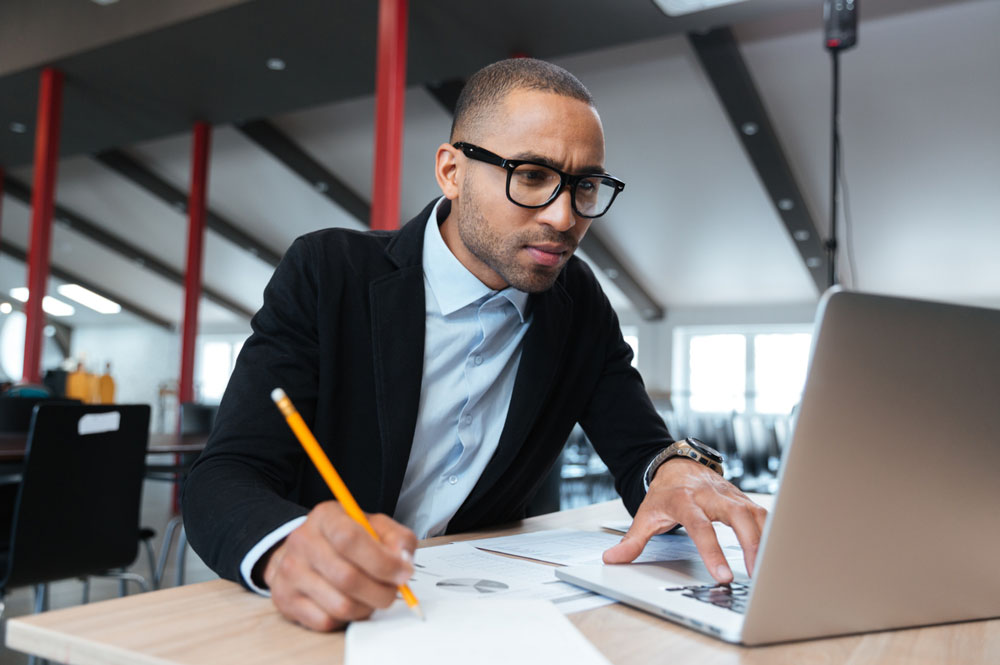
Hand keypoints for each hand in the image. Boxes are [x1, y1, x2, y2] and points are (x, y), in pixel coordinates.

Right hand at [262, 501, 416, 630]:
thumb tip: (403, 562)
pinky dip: (346, 619)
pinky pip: (326, 621)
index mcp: (326, 516)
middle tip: (393, 591)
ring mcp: (290, 572)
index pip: (350, 539)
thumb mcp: (373, 526)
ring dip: (366, 607)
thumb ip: (397, 538)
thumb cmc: (345, 539)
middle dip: (381, 591)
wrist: (303, 551)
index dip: (382, 561)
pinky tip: (351, 603)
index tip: (403, 572)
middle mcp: (302, 541)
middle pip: (347, 577)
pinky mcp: (285, 599)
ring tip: (372, 597)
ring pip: (340, 605)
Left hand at [602, 458, 767, 583]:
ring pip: (755, 513)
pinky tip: (777, 553)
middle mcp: (711, 495)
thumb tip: (612, 560)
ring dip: (766, 540)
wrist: (677, 465)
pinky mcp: (742, 499)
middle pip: (737, 516)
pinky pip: (763, 514)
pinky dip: (773, 532)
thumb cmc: (664, 493)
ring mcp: (729, 495)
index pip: (701, 527)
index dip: (712, 551)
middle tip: (756, 573)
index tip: (723, 576)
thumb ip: (632, 541)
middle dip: (750, 544)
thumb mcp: (645, 515)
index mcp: (685, 500)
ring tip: (771, 570)